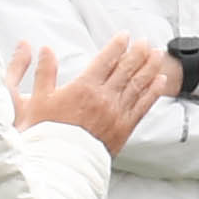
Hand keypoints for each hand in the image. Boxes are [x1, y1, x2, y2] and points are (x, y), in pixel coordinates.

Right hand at [6, 33, 168, 152]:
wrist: (58, 163)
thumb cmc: (45, 133)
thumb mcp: (37, 100)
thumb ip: (44, 72)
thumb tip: (45, 50)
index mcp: (84, 87)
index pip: (106, 59)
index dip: (117, 45)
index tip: (125, 35)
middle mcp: (104, 97)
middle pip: (127, 69)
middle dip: (138, 52)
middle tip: (145, 41)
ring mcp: (117, 113)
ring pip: (139, 85)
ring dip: (150, 67)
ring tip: (158, 55)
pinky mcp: (124, 128)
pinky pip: (143, 106)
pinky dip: (153, 92)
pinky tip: (160, 82)